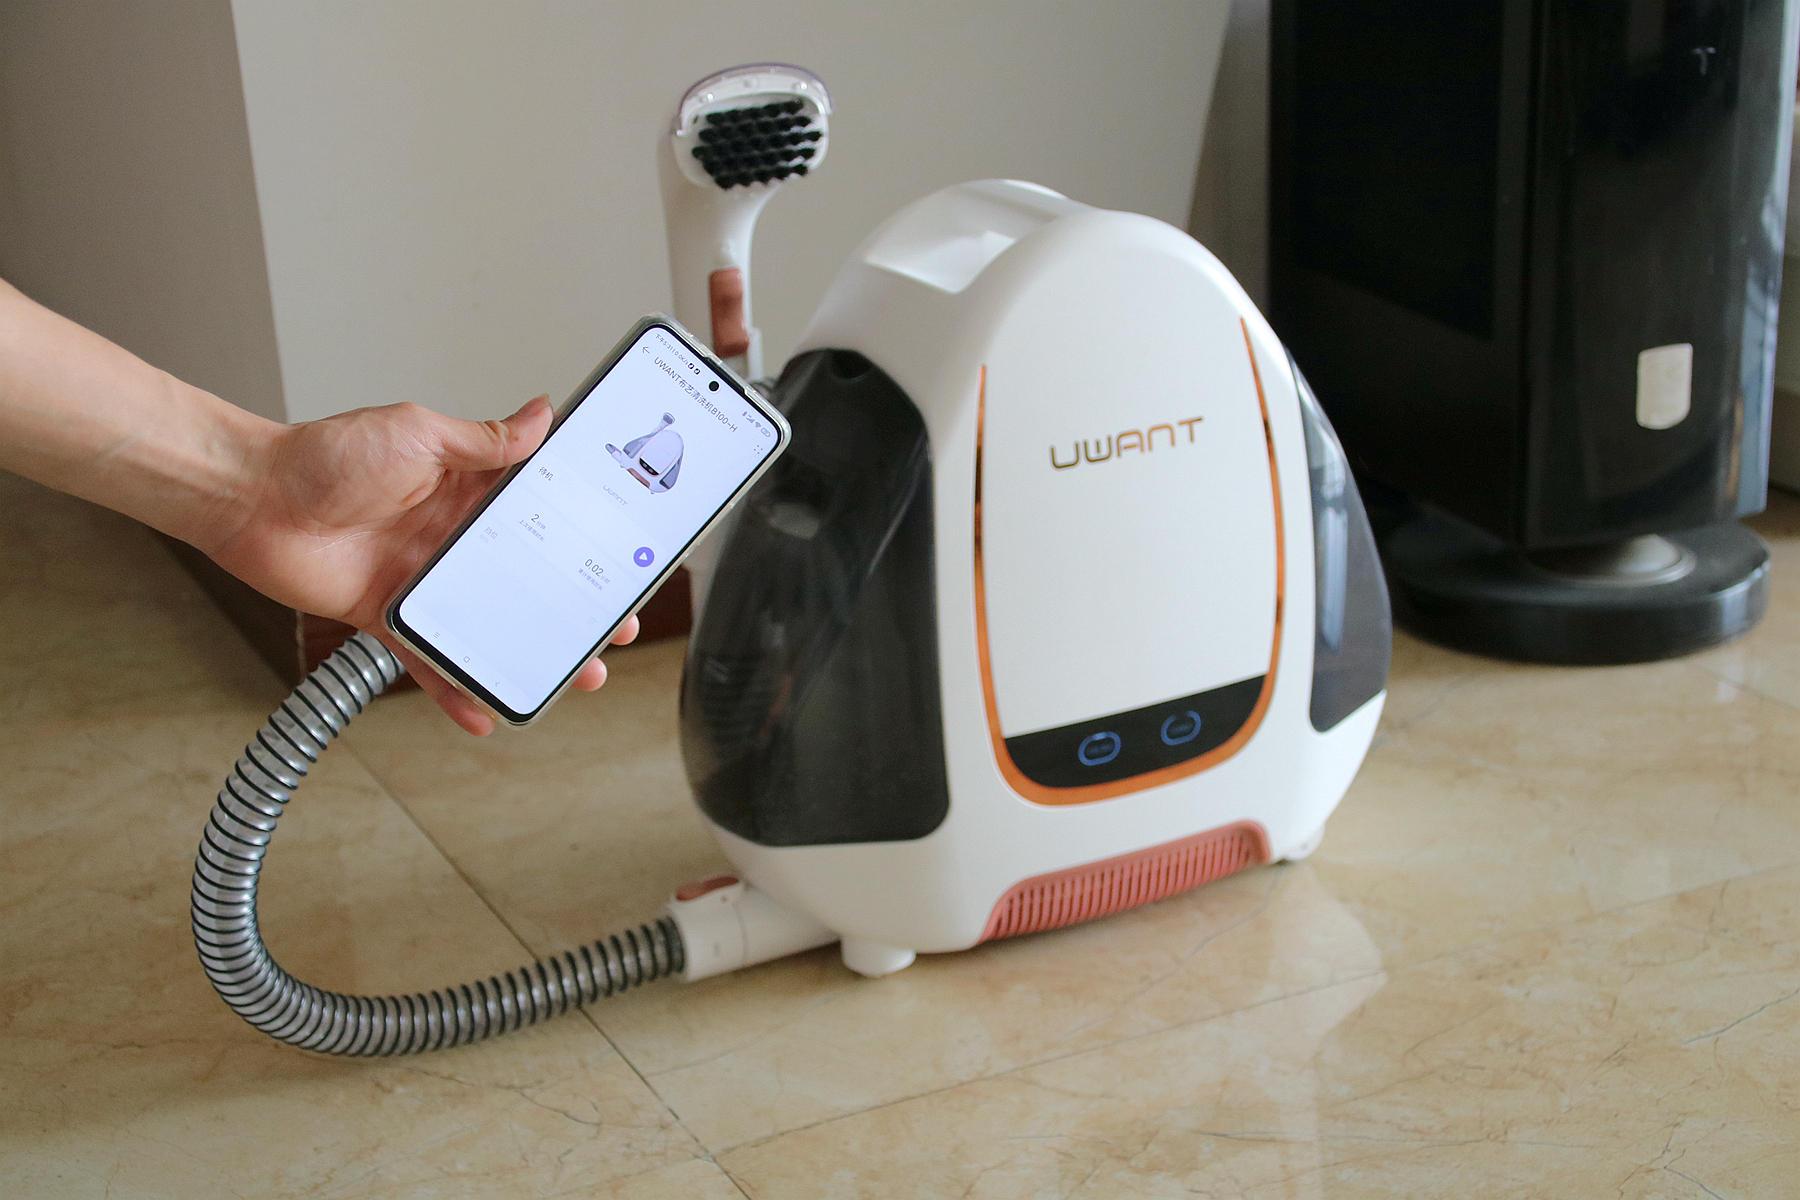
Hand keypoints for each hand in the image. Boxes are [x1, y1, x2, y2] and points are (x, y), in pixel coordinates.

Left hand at [209, 396, 638, 734]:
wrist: (252, 498)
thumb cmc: (324, 456)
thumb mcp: (417, 432)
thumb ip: (482, 439)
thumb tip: (539, 414)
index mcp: (467, 491)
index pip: (539, 516)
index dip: (581, 537)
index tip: (620, 555)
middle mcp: (451, 538)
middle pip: (528, 579)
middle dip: (575, 605)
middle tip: (613, 628)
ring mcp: (423, 581)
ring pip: (491, 624)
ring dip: (530, 652)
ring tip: (572, 674)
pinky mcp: (389, 617)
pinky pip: (430, 658)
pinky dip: (454, 688)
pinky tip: (483, 712)